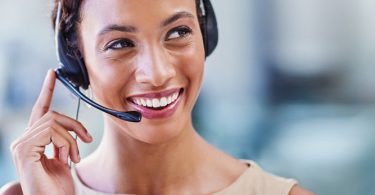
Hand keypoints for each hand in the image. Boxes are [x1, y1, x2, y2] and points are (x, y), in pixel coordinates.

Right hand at [10, 69, 92, 194]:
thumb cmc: (59, 188)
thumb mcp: (65, 159)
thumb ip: (64, 142)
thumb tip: (75, 131)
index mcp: (33, 142)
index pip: (40, 111)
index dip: (46, 91)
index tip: (52, 73)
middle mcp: (23, 141)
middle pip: (51, 114)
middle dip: (74, 125)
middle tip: (86, 140)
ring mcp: (20, 145)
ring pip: (53, 122)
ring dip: (71, 139)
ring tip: (74, 158)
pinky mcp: (24, 150)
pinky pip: (51, 131)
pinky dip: (66, 143)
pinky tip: (65, 159)